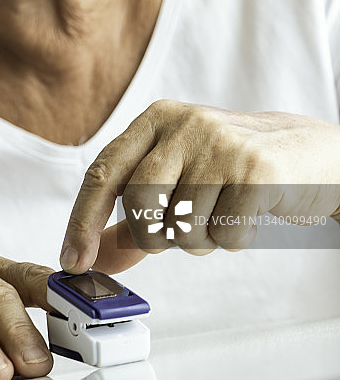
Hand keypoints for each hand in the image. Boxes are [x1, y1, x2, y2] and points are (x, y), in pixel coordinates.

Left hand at [60, 101, 339, 273]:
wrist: (305, 152)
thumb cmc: (231, 167)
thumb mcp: (176, 178)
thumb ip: (132, 217)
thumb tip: (92, 256)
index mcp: (156, 119)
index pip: (103, 172)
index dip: (82, 221)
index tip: (73, 261)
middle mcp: (184, 125)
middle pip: (139, 205)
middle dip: (155, 237)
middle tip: (181, 232)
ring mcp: (220, 144)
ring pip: (181, 228)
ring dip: (199, 240)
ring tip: (221, 214)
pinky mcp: (255, 170)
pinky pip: (224, 236)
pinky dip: (232, 240)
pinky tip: (247, 214)